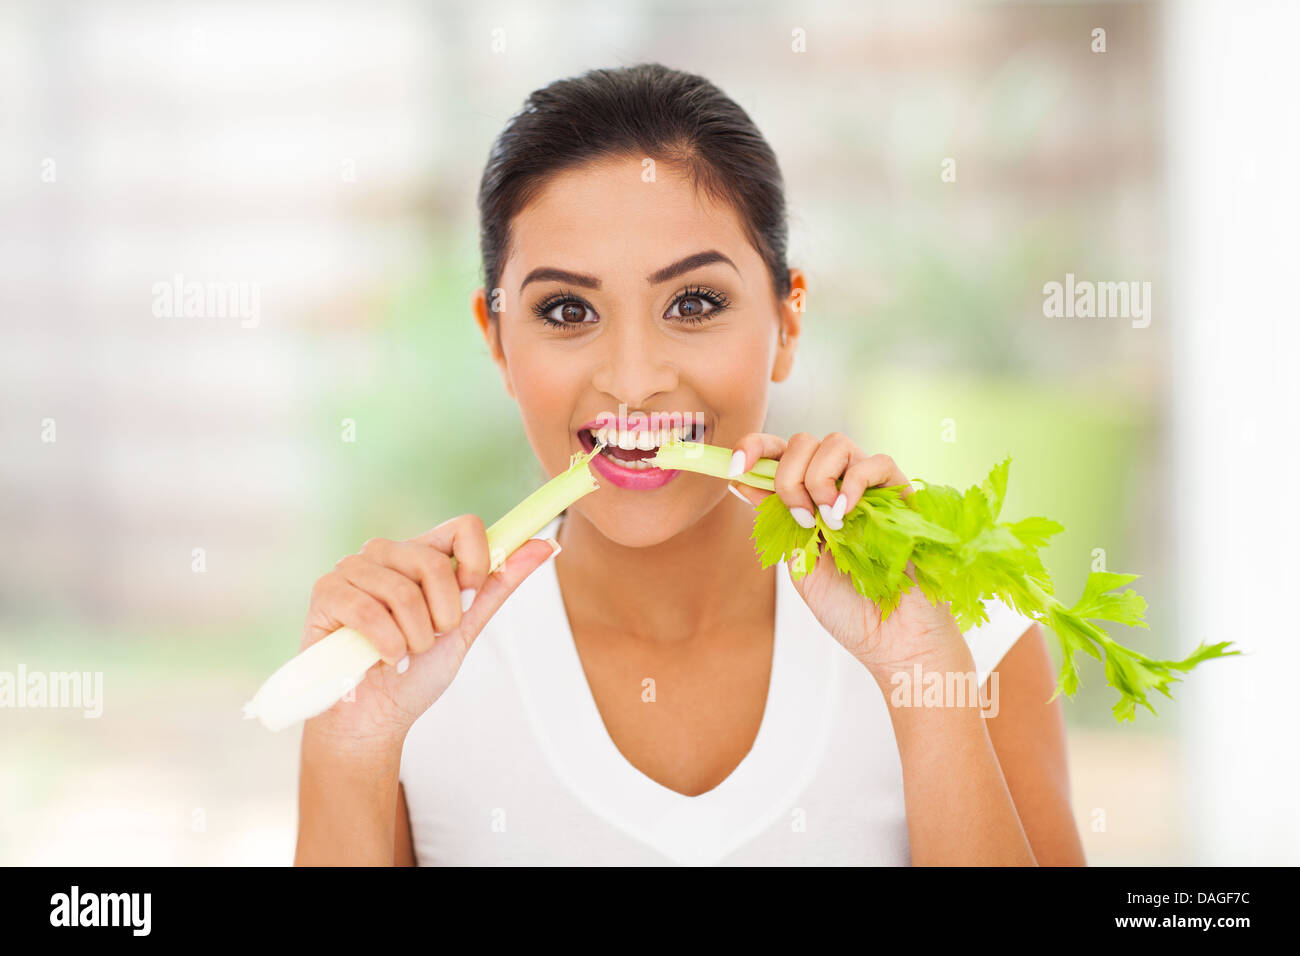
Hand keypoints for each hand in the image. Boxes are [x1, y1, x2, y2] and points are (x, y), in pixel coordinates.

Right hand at [299, 515, 559, 750]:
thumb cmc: (417, 672)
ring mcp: (352, 568)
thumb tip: (546, 544)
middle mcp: (386, 552)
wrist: (375, 719)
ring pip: (403, 591)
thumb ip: (498, 584)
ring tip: (405, 653)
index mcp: (421, 553)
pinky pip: (368, 611)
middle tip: (431, 640)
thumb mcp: (466, 627)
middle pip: (434, 562)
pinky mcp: (326, 592)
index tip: (470, 599)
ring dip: (415, 637)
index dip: (476, 564)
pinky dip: (387, 646)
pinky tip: (385, 661)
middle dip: (444, 616)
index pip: (463, 526)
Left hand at [727, 432, 973, 680]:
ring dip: (819, 479)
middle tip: (800, 520)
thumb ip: (776, 522)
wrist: (892, 640)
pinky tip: (846, 513)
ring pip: (836, 443)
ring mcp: (869, 489)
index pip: (779, 454)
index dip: (754, 449)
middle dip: (788, 476)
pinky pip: (878, 462)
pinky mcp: (901, 495)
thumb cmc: (847, 608)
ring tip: (830, 523)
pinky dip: (855, 482)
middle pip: (803, 442)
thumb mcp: (798, 562)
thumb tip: (742, 481)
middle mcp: (836, 487)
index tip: (735, 467)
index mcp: (808, 501)